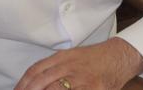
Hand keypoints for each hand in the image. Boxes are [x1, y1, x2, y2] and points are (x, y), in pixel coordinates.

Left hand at [14, 37, 142, 89]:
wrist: (119, 57)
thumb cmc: (94, 58)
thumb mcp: (71, 56)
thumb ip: (54, 66)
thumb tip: (34, 81)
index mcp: (62, 57)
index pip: (36, 70)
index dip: (23, 83)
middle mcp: (69, 67)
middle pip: (42, 82)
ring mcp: (81, 80)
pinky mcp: (93, 89)